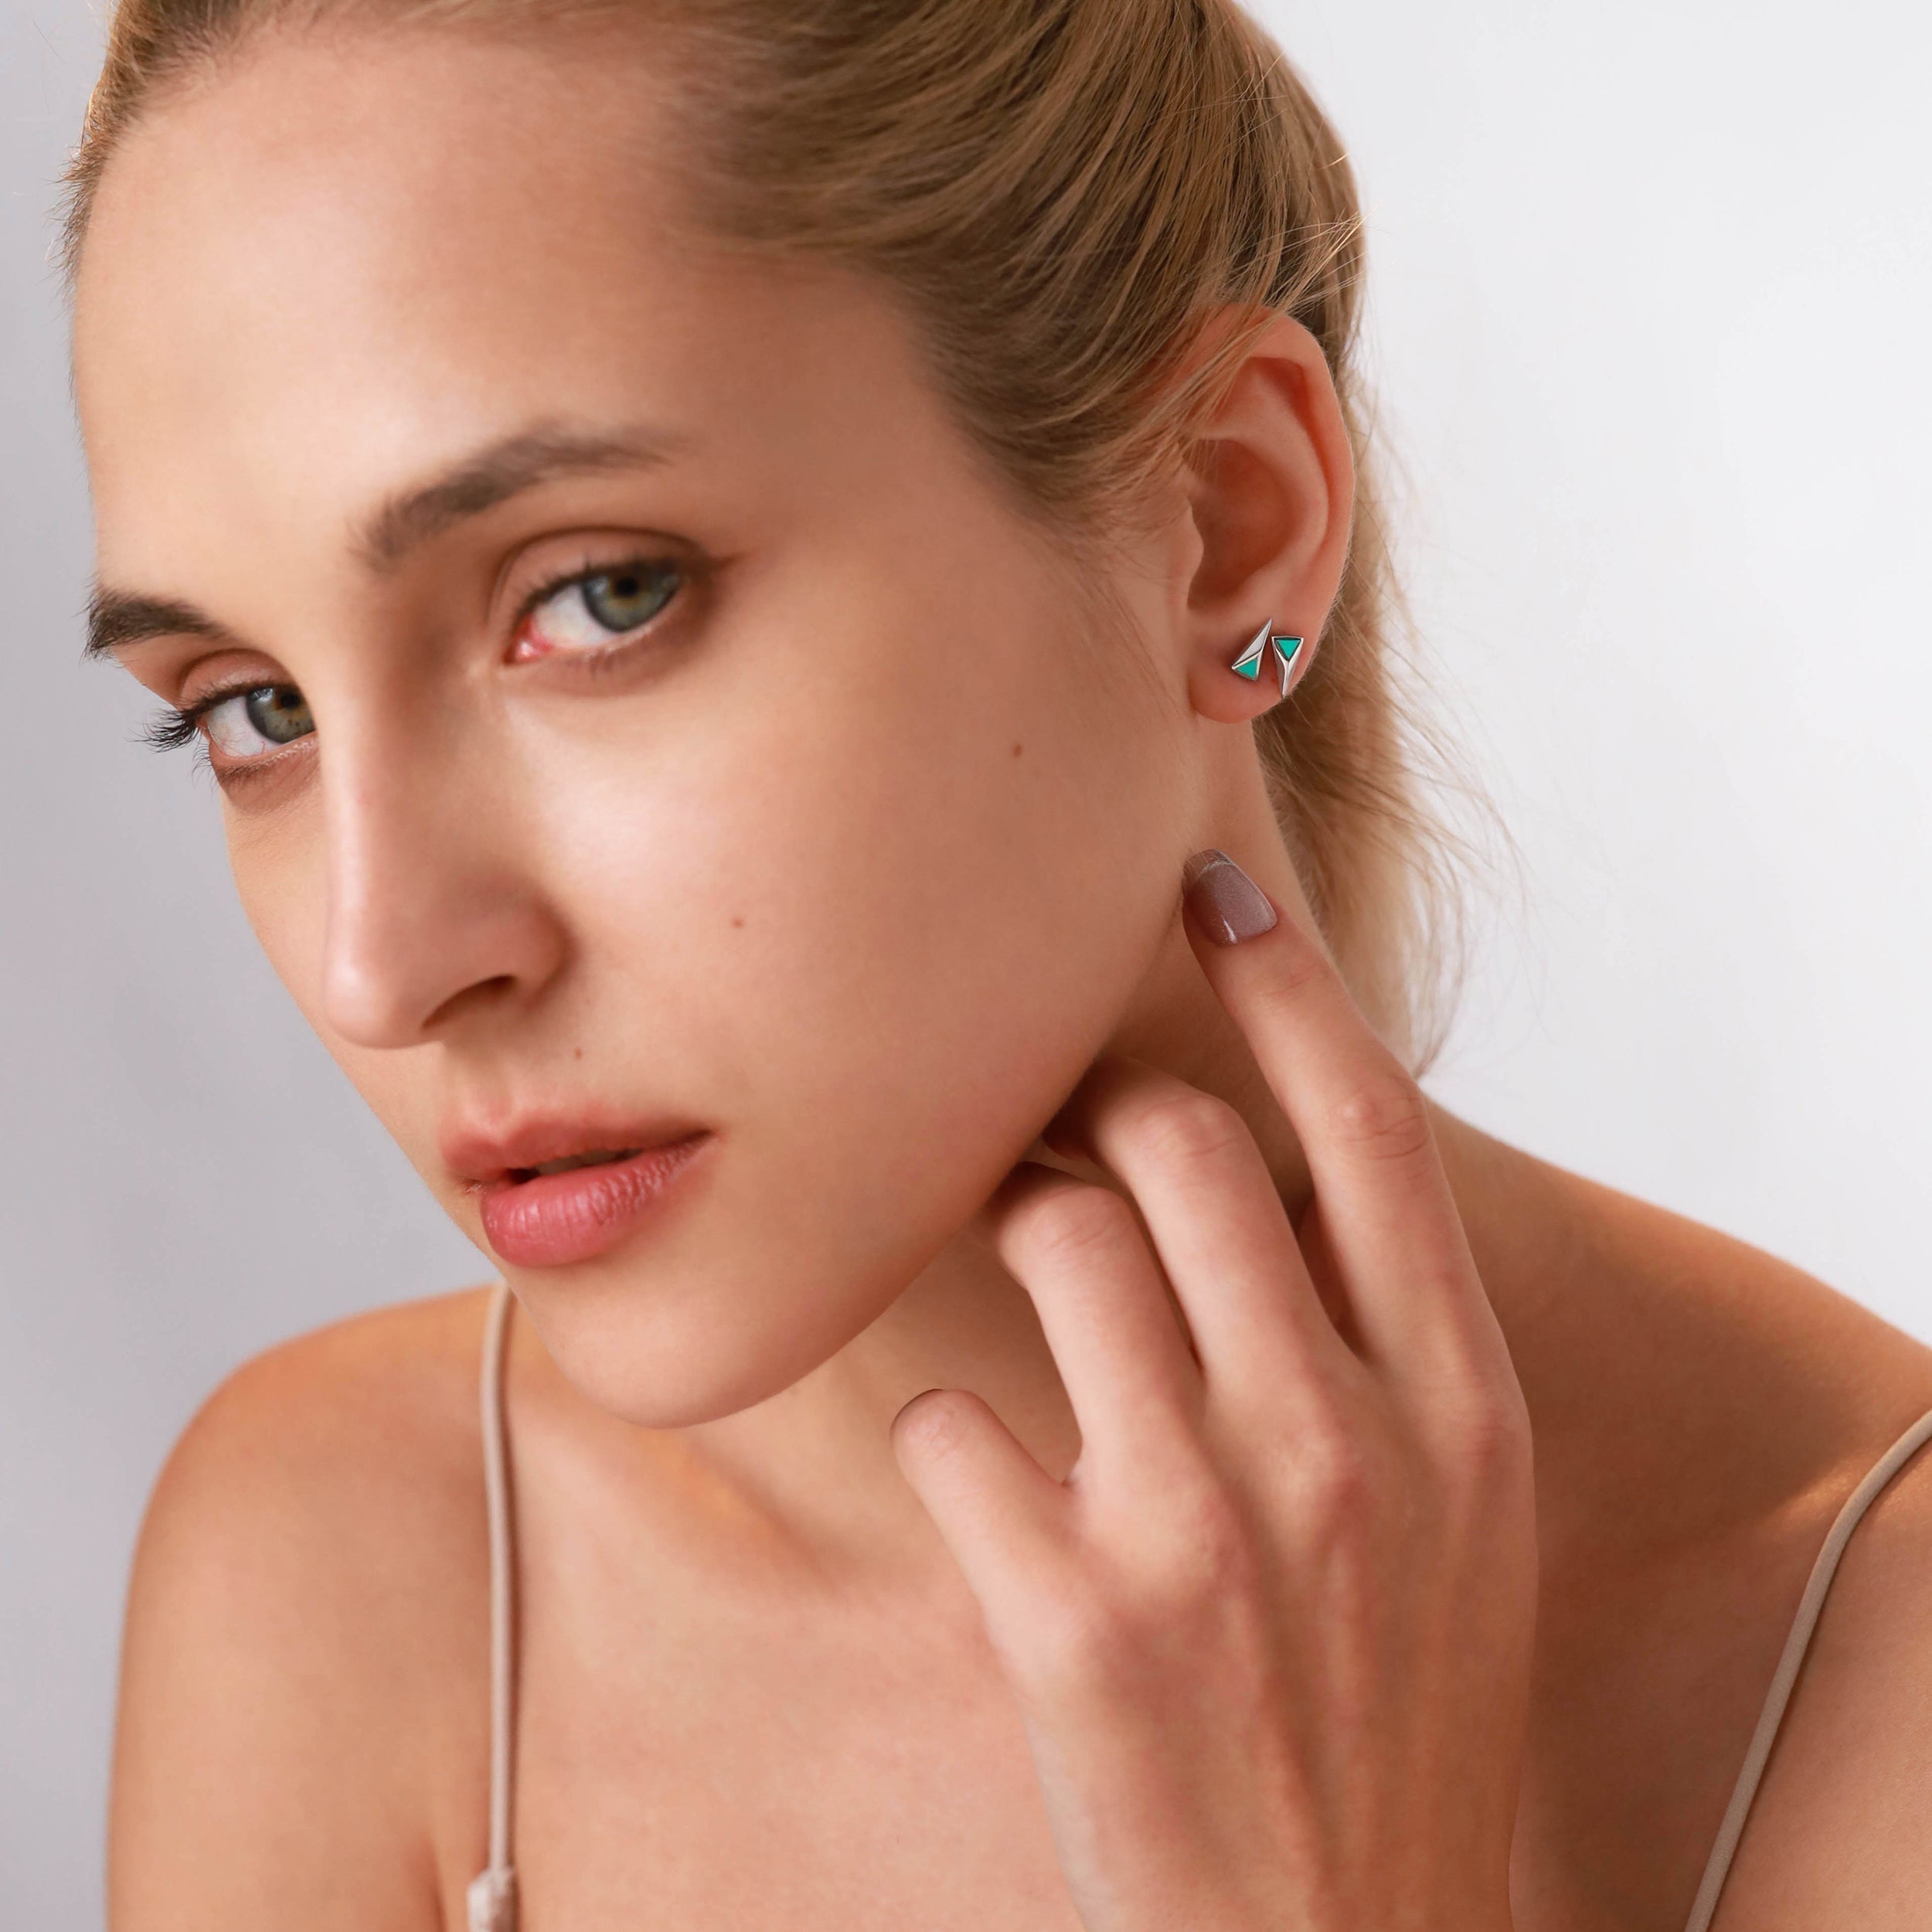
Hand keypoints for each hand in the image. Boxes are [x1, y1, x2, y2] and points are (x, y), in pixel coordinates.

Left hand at [892, 851, 1535, 1931]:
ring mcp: (1204, 1522)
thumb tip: (1261, 1170)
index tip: (1210, 887)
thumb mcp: (1457, 1514)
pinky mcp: (1072, 1614)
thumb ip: (1384, 1344)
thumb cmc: (1392, 1712)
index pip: (1366, 1126)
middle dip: (1095, 1107)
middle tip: (1053, 1132)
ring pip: (1055, 1233)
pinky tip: (982, 1481)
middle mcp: (1342, 1437)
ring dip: (1003, 1216)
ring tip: (1005, 1256)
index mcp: (1459, 1404)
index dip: (1283, 983)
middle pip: (1181, 1143)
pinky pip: (950, 1418)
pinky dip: (945, 1428)